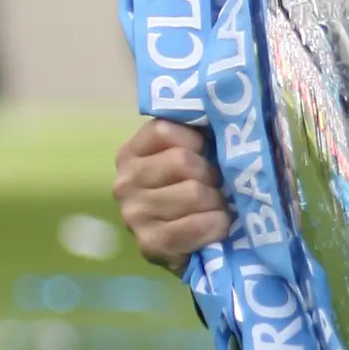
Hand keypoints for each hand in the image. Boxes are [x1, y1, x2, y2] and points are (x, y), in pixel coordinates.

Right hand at [112, 119, 229, 275]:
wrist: (191, 241)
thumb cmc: (197, 184)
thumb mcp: (194, 149)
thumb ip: (198, 126)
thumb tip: (224, 104)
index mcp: (131, 153)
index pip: (163, 129)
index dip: (194, 139)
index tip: (204, 151)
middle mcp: (124, 183)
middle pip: (181, 161)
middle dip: (210, 173)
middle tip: (216, 184)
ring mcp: (133, 215)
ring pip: (192, 192)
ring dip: (216, 200)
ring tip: (217, 205)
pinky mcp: (149, 245)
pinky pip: (193, 227)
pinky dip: (215, 224)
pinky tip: (217, 225)